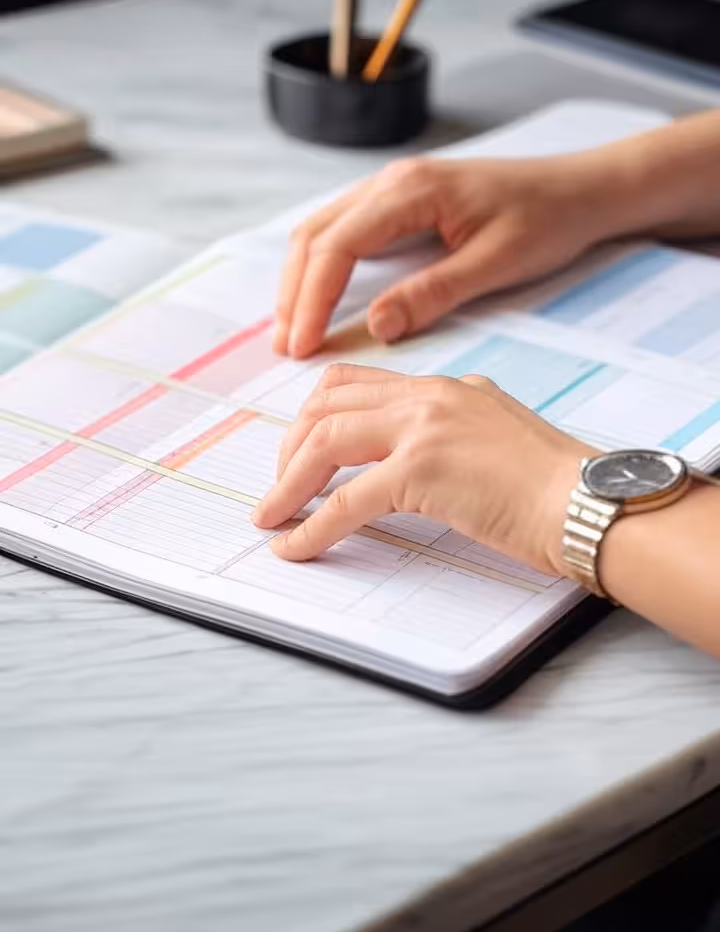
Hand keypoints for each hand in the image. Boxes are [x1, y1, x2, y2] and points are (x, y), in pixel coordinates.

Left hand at [253, 364, 597, 574]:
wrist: (590, 502)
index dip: (315, 418)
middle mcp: (431, 396)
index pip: (358, 385)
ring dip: (288, 482)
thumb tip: (405, 465)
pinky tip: (295, 546)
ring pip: (326, 441)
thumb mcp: (496, 439)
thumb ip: (451, 436)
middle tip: (280, 486)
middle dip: (291, 447)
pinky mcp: (423, 470)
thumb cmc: (554, 486)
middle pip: (329, 404)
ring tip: (272, 516)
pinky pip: (346, 500)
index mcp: (446, 387)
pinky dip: (312, 525)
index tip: (300, 452)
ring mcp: (426, 427)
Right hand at [273, 154, 612, 358]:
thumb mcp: (495, 264)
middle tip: (288, 346)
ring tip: (293, 328)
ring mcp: (394, 187)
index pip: (337, 246)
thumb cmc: (548, 221)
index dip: (311, 299)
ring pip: (323, 230)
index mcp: (412, 191)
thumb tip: (377, 327)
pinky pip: (344, 229)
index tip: (301, 344)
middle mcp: (392, 182)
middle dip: (293, 292)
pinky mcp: (402, 201)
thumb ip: (433, 294)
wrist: (581, 189)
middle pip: (315, 235)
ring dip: (302, 279)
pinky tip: (320, 296)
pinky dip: (323, 265)